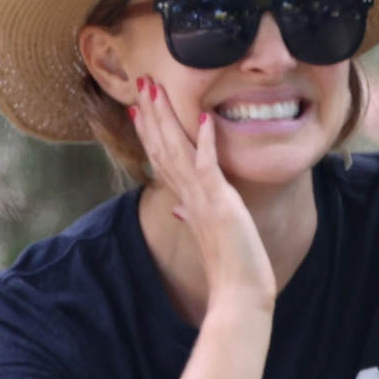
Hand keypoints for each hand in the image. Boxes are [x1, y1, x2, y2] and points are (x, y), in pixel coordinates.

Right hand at [131, 76, 276, 306]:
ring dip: (166, 117)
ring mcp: (201, 199)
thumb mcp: (210, 236)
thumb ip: (192, 217)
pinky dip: (205, 142)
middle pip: (162, 148)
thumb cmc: (230, 268)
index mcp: (186, 202)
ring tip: (155, 88)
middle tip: (142, 83)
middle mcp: (188, 197)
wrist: (238, 295)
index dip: (150, 133)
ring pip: (176, 150)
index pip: (162, 160)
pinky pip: (207, 167)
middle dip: (152, 114)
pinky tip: (204, 118)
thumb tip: (178, 210)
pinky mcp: (219, 204)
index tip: (140, 108)